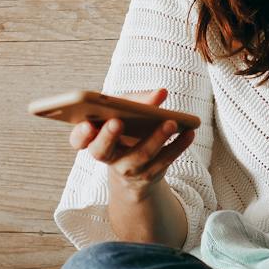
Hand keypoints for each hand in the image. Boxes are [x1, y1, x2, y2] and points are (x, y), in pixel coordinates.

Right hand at [71, 87, 196, 194]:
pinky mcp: (148, 175)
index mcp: (93, 138)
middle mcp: (106, 156)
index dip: (80, 134)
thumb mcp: (126, 111)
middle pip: (101, 151)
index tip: (87, 124)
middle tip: (117, 122)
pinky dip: (178, 146)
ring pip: (139, 156)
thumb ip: (139, 101)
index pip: (78, 139)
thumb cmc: (127, 128)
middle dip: (108, 136)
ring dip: (156, 139)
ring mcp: (127, 168)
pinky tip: (189, 133)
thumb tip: (161, 93)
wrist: (134, 167)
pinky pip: (164, 161)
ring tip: (171, 122)